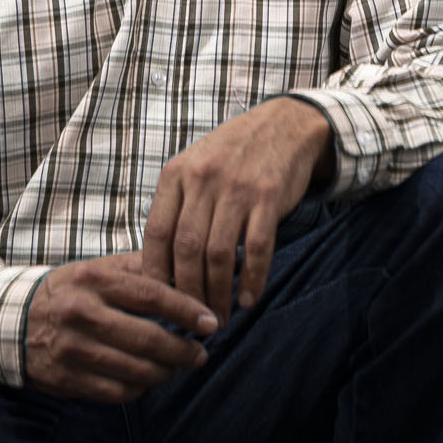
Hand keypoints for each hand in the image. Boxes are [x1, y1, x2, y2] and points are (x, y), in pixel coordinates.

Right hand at [24, 254, 218, 401]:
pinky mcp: (67, 379)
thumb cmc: (70, 291)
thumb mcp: (98, 269)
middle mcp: (82, 314)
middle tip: (201, 354)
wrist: (11, 321)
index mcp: (94, 280)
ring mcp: (73, 349)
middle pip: (148, 338)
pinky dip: (139, 389)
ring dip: (166, 372)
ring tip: (178, 366)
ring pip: (136, 370)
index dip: (187, 310)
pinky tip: (147, 379)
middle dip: (183, 350)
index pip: (152, 295)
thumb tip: (190, 270)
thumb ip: (141, 267)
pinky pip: (117, 393)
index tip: (211, 322)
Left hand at [141, 97, 336, 322]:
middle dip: (187, 293)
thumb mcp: (195, 166)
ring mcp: (236, 187)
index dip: (156, 273)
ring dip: (218, 293)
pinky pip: (257, 247)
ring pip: (218, 254)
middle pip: (186, 250)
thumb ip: (178, 206)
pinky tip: (249, 299)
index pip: (157, 233)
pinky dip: (251, 279)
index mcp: (177, 174)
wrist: (286, 124)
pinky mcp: (268, 196)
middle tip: (193, 319)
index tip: (161, 300)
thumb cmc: (234, 153)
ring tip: (219, 317)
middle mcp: (203, 179)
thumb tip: (160, 265)